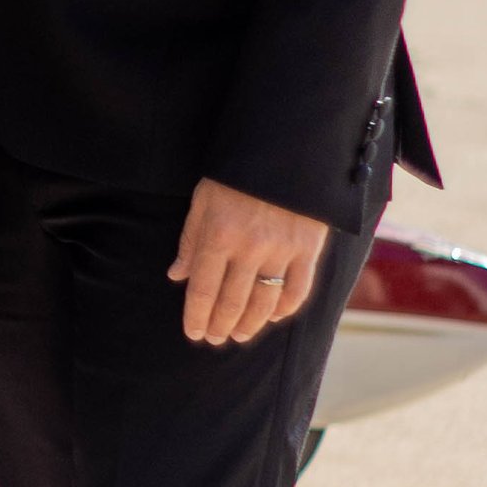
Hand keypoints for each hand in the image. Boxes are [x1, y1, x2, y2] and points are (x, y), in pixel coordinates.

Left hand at [168, 179, 328, 347]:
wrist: (288, 148)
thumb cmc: (237, 174)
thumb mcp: (204, 199)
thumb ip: (191, 239)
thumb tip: (177, 275)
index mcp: (219, 234)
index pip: (202, 289)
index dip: (196, 316)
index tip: (193, 333)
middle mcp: (250, 247)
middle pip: (231, 302)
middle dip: (219, 326)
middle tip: (214, 339)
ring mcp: (282, 250)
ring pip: (263, 303)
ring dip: (249, 325)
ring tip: (239, 335)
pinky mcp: (309, 248)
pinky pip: (298, 290)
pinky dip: (284, 309)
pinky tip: (272, 317)